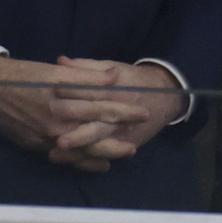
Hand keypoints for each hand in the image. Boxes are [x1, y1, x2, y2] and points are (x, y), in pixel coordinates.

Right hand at [0, 56, 149, 172]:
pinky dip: (82, 162)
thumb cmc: (25, 75)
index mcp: (64, 97)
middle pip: (94, 131)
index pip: (102, 105)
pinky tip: (97, 164)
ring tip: (124, 155)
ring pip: (81, 148)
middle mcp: (57, 118)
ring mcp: (46, 134)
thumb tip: (115, 76)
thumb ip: (87, 74)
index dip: (124, 111)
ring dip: (104, 153)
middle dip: (118, 139)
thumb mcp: (56, 69)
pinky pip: (64, 156)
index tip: (143, 113)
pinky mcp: (35, 144)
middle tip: (137, 144)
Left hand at [53, 58, 185, 164]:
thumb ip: (87, 67)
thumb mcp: (113, 68)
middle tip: (55, 131)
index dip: (73, 92)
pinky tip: (66, 160)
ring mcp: (122, 131)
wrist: (167, 96)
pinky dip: (85, 160)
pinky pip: (103, 154)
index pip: (93, 92)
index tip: (54, 91)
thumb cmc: (134, 80)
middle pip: (96, 122)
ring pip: (99, 142)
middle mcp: (118, 113)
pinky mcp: (124, 144)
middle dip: (76, 127)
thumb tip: (60, 61)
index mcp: (115, 91)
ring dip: (78, 148)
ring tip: (55, 151)